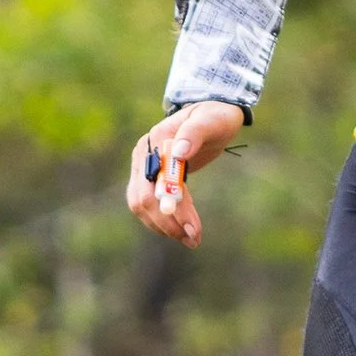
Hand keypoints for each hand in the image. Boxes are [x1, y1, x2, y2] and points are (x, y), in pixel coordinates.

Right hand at [125, 101, 246, 245]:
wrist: (210, 115)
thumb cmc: (214, 116)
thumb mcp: (212, 120)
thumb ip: (196, 132)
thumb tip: (179, 152)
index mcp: (157, 140)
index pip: (158, 181)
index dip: (174, 207)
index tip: (192, 228)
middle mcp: (144, 154)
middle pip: (143, 198)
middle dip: (167, 223)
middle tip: (193, 240)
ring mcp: (143, 166)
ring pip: (141, 205)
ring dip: (163, 226)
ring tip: (191, 239)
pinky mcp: (149, 177)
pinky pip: (148, 204)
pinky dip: (162, 220)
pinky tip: (181, 229)